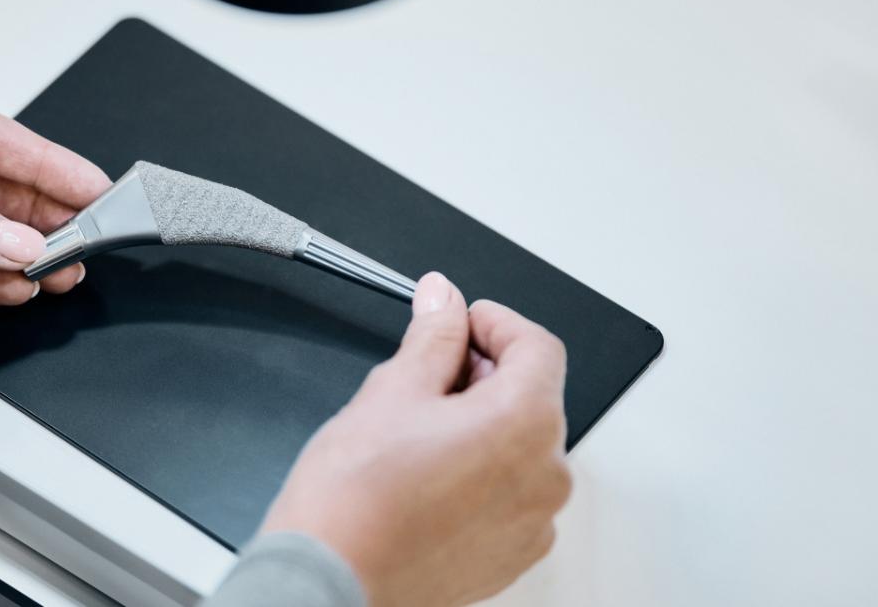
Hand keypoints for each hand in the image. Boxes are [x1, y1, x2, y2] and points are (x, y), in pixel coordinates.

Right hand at [259, 273, 570, 606]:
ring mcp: (533, 522)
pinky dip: (481, 472)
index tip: (462, 320)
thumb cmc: (355, 500)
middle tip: (428, 372)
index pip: (538, 347)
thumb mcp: (393, 390)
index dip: (496, 322)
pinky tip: (428, 472)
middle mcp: (546, 476)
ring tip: (419, 429)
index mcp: (526, 424)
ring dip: (482, 423)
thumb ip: (433, 335)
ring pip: (521, 447)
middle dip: (484, 373)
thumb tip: (443, 299)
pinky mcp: (512, 554)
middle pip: (533, 396)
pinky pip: (511, 493)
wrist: (331, 579)